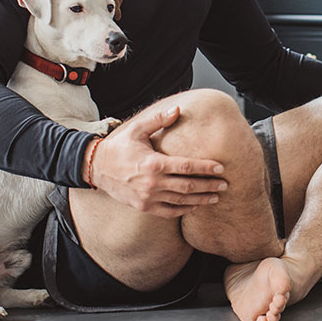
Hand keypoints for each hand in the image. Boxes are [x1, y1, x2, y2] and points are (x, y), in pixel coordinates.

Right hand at [85, 105, 227, 217]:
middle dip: (209, 186)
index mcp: (153, 164)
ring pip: (181, 202)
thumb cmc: (119, 147)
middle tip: (225, 185)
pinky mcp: (144, 206)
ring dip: (201, 200)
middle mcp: (152, 183)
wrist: (96, 167)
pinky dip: (184, 210)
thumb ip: (158, 120)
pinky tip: (196, 206)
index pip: (186, 167)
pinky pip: (169, 211)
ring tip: (216, 197)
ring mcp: (148, 197)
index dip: (206, 168)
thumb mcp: (136, 129)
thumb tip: (177, 109)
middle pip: (188, 187)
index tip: (221, 168)